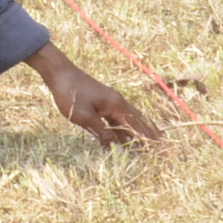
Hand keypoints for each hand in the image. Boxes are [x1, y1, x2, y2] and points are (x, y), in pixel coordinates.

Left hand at [26, 42, 161, 146]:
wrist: (60, 73)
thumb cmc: (71, 94)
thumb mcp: (86, 118)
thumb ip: (103, 133)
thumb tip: (117, 148)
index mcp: (117, 106)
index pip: (137, 126)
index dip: (148, 138)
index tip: (160, 147)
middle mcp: (118, 102)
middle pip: (137, 121)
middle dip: (148, 134)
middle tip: (162, 145)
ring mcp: (110, 101)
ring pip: (127, 120)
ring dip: (135, 132)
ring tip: (145, 144)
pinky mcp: (101, 102)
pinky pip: (116, 118)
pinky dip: (121, 129)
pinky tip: (120, 138)